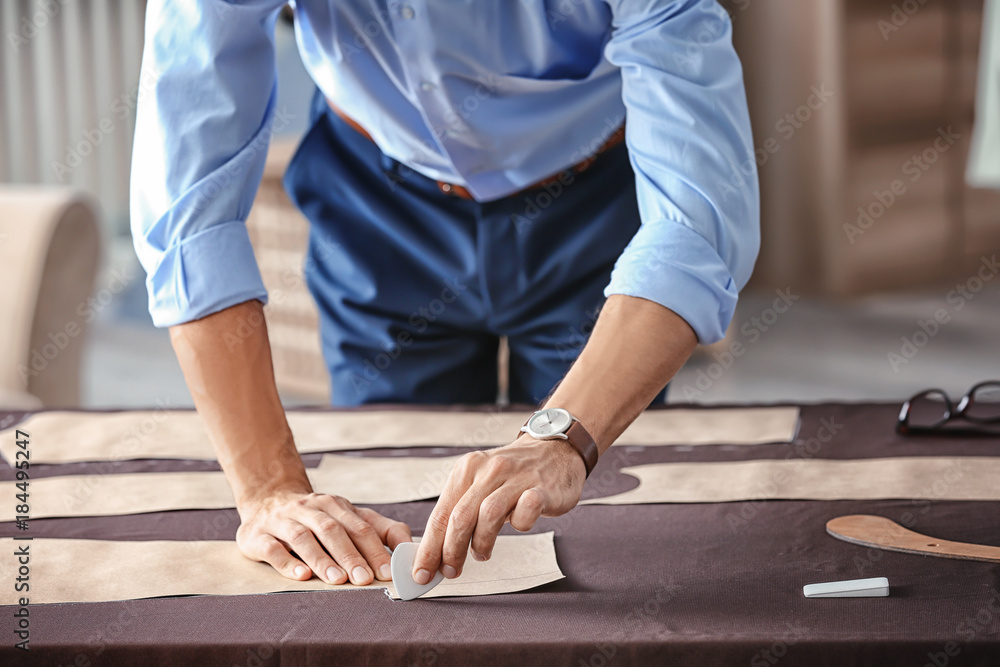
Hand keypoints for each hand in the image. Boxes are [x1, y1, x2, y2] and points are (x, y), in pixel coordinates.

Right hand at [236, 489, 411, 584]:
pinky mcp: (258, 535)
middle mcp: (309, 509)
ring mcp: (282, 520)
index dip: (374, 549)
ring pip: (303, 538)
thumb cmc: (317, 517)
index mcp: (335, 505)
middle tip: (364, 579)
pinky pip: (273, 548)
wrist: (267, 499)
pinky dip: (287, 562)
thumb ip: (381, 530)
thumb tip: (409, 548)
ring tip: (337, 580)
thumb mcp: (349, 516)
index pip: (359, 526)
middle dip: (351, 556)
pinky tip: (301, 575)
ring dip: (322, 559)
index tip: (386, 572)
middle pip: (333, 530)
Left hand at [411, 436, 586, 583]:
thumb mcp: (480, 483)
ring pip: (488, 515)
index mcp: (467, 469)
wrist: (555, 450)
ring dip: (480, 543)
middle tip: (450, 571)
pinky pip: (526, 511)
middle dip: (450, 551)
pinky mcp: (542, 488)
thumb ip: (460, 512)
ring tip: (481, 553)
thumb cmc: (513, 474)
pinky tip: (519, 525)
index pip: (441, 514)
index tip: (422, 572)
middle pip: (459, 517)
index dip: (429, 547)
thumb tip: (438, 551)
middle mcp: (489, 470)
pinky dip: (520, 525)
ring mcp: (516, 478)